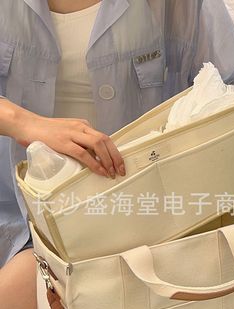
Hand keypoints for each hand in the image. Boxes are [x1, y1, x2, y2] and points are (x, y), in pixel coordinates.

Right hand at [10, 105, 124, 177]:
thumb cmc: (47, 132)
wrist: (27, 125)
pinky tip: (100, 171)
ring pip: (98, 145)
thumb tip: (93, 158)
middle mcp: (81, 127)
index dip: (115, 152)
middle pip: (106, 140)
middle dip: (116, 157)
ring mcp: (73, 134)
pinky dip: (95, 164)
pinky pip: (84, 154)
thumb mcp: (68, 133)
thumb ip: (80, 142)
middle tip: (120, 171)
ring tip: (111, 173)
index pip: (105, 138)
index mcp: (84, 125)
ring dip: (108, 160)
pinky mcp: (64, 142)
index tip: (120, 164)